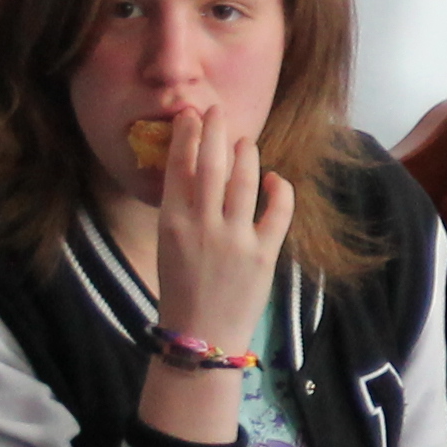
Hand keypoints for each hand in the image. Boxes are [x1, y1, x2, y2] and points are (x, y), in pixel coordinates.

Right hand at [147, 108, 294, 355]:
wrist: (201, 336)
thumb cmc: (182, 289)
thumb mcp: (168, 245)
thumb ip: (180, 208)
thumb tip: (194, 168)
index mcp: (172, 223)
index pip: (178, 167)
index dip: (186, 137)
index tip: (190, 116)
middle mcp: (203, 226)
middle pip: (212, 165)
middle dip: (215, 132)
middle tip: (217, 110)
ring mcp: (235, 239)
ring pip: (245, 181)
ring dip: (246, 155)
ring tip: (245, 142)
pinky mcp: (263, 254)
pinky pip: (277, 211)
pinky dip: (279, 189)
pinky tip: (274, 179)